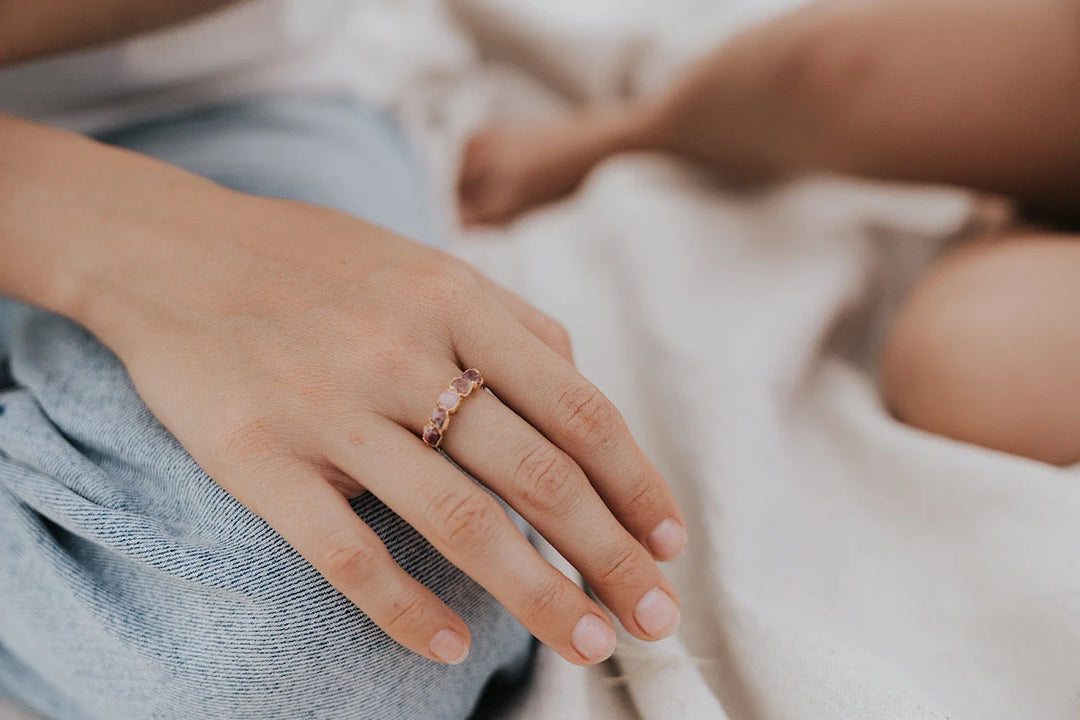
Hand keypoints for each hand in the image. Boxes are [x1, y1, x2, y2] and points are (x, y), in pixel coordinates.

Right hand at [84, 188, 686, 665]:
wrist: (172, 252)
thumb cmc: (315, 264)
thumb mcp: (425, 264)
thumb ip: (511, 322)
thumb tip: (583, 386)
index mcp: (456, 302)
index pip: (578, 409)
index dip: (636, 482)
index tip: (669, 540)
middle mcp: (402, 353)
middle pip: (537, 473)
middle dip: (611, 554)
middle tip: (655, 616)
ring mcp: (330, 408)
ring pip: (458, 521)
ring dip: (538, 595)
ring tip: (588, 642)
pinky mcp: (260, 457)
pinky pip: (346, 552)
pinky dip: (407, 609)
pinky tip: (454, 646)